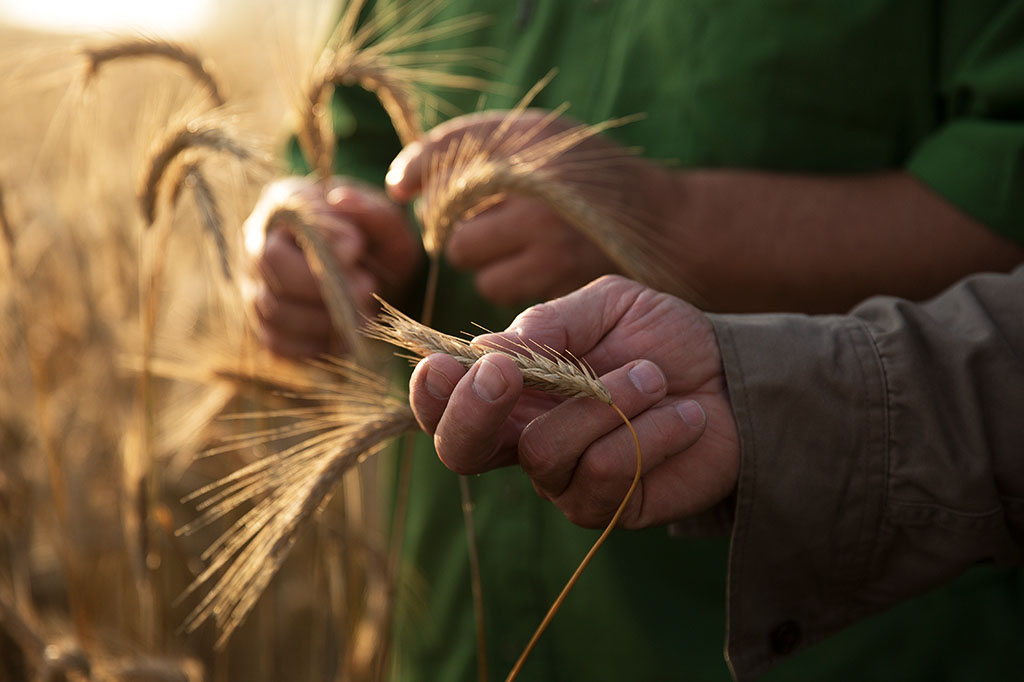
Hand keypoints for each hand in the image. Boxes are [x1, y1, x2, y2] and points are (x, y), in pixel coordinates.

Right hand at [244, 176, 421, 356]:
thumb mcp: (386, 220)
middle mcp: (258, 243)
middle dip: (323, 286)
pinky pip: (278, 343)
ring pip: (273, 310)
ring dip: (324, 320)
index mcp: (285, 204)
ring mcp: (256, 286)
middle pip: (270, 267)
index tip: (358, 248)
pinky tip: (345, 336)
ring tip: (363, 314)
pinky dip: (315, 345)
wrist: (376, 275)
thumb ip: (370, 209)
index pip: (285, 220)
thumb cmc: (377, 241)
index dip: (321, 240)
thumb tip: (341, 201)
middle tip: (366, 289)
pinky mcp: (264, 325)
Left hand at [385, 110, 674, 305]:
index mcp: (533, 139)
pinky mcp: (558, 278)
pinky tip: (532, 267)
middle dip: (456, 225)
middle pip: (452, 219)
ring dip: (482, 257)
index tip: (401, 188)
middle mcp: (539, 185)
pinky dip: (506, 281)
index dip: (417, 169)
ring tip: (514, 245)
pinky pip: (500, 287)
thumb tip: (400, 186)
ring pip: (472, 260)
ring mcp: (549, 236)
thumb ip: (472, 147)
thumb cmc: (591, 180)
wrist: (668, 225)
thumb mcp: (541, 141)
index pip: (447, 149)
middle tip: (482, 220)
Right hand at [408, 275, 739, 528]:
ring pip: (543, 452)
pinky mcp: (609, 507)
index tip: (443, 365)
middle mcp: (525, 437)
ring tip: (655, 376)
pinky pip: (603, 476)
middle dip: (472, 412)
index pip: (446, 403)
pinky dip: (647, 434)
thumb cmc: (662, 337)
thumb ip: (550, 323)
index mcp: (513, 388)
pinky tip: (684, 415)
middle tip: (504, 375)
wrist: (734, 376)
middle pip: (462, 450)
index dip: (431, 392)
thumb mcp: (607, 306)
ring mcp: (563, 478)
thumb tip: (490, 349)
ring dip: (603, 403)